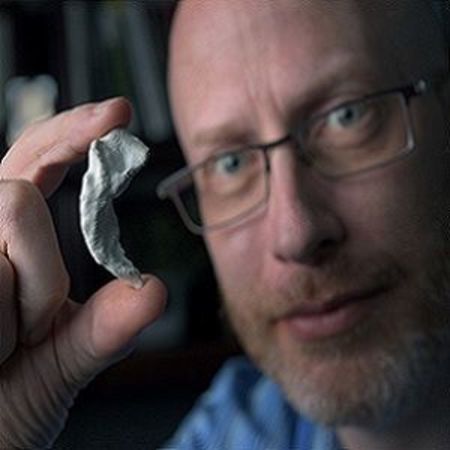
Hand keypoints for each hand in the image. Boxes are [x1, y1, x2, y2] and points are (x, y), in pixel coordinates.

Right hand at [0, 99, 166, 447]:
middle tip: (29, 327)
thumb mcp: (62, 366)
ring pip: (6, 227)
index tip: (120, 113)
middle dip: (39, 271)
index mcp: (6, 243)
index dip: (73, 130)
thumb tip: (153, 290)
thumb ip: (105, 329)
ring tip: (0, 348)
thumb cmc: (6, 410)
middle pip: (17, 197)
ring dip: (21, 304)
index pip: (33, 161)